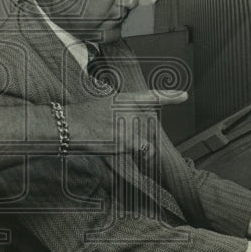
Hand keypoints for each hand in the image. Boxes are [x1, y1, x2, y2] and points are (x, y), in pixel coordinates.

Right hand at [0, 90, 187, 171]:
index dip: (169, 96)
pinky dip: (139, 155)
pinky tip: (131, 155)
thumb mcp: (99, 104)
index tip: (184, 96)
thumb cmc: (79, 117)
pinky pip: (140, 149)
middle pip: (148, 126)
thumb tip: (128, 119)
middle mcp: (128, 110)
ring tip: (122, 147)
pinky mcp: (124, 141)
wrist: (67, 125)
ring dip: (140, 149)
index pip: (150, 96)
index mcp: (121, 99)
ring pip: (145, 141)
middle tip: (121, 138)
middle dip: (142, 136)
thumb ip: (117, 110)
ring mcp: (127, 125)